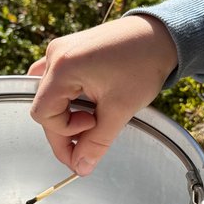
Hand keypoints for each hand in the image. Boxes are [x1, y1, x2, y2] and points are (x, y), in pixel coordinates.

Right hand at [28, 15, 177, 175]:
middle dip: (65, 128)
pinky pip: (56, 79)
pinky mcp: (70, 49)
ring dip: (66, 113)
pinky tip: (86, 103)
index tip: (92, 131)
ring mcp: (61, 50)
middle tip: (89, 142)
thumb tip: (81, 168)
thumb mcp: (120, 109)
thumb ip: (97, 142)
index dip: (64, 134)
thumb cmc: (143, 65)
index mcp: (63, 67)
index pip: (43, 114)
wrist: (160, 36)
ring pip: (49, 93)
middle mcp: (55, 55)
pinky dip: (68, 97)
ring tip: (91, 120)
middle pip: (44, 105)